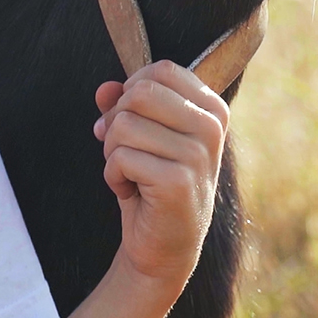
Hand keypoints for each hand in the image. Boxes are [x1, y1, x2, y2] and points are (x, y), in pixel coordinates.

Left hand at [91, 60, 228, 288]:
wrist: (164, 246)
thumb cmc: (152, 183)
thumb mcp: (140, 136)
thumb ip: (124, 105)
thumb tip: (105, 88)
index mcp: (211, 109)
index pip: (160, 71)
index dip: (130, 93)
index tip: (132, 123)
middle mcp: (212, 128)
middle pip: (140, 92)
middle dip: (116, 121)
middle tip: (124, 151)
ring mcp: (198, 154)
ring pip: (124, 125)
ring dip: (112, 153)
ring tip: (130, 174)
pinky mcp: (178, 181)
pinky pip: (121, 157)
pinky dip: (113, 176)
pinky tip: (132, 192)